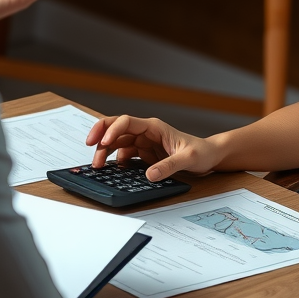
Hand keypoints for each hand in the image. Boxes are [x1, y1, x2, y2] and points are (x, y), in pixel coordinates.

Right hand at [85, 115, 219, 181]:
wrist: (208, 157)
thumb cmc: (201, 152)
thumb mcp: (188, 159)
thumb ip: (169, 166)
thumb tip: (149, 175)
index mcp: (154, 127)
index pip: (127, 122)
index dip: (112, 129)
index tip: (103, 141)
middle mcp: (145, 133)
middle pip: (116, 129)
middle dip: (100, 136)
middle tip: (90, 148)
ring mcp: (143, 143)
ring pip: (116, 143)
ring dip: (104, 151)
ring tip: (98, 166)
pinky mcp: (143, 154)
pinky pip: (123, 155)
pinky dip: (114, 161)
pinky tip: (110, 169)